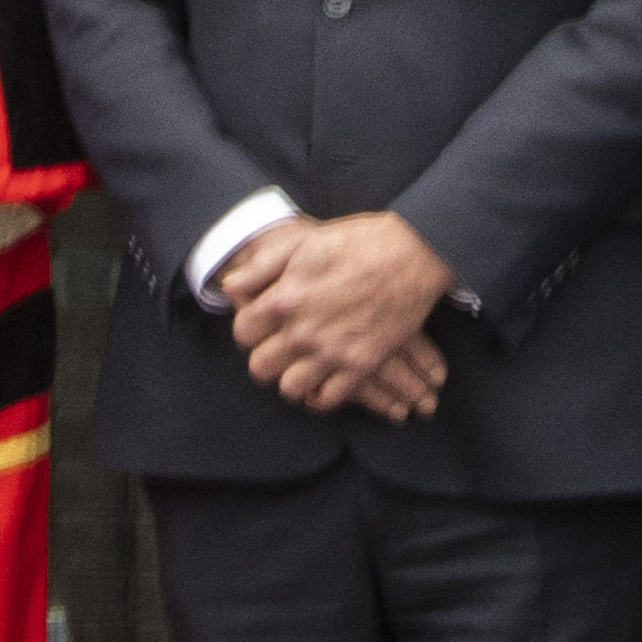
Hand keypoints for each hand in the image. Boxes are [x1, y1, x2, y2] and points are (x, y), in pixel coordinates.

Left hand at [223, 209, 460, 413]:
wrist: (411, 254)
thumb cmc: (358, 242)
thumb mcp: (303, 244)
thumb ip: (261, 267)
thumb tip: (230, 286)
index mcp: (283, 300)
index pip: (242, 333)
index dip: (250, 328)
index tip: (262, 324)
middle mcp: (302, 332)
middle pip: (260, 367)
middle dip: (266, 357)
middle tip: (279, 347)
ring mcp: (331, 353)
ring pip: (289, 389)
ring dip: (291, 378)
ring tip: (299, 366)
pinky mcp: (360, 365)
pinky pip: (327, 399)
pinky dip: (320, 395)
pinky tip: (321, 381)